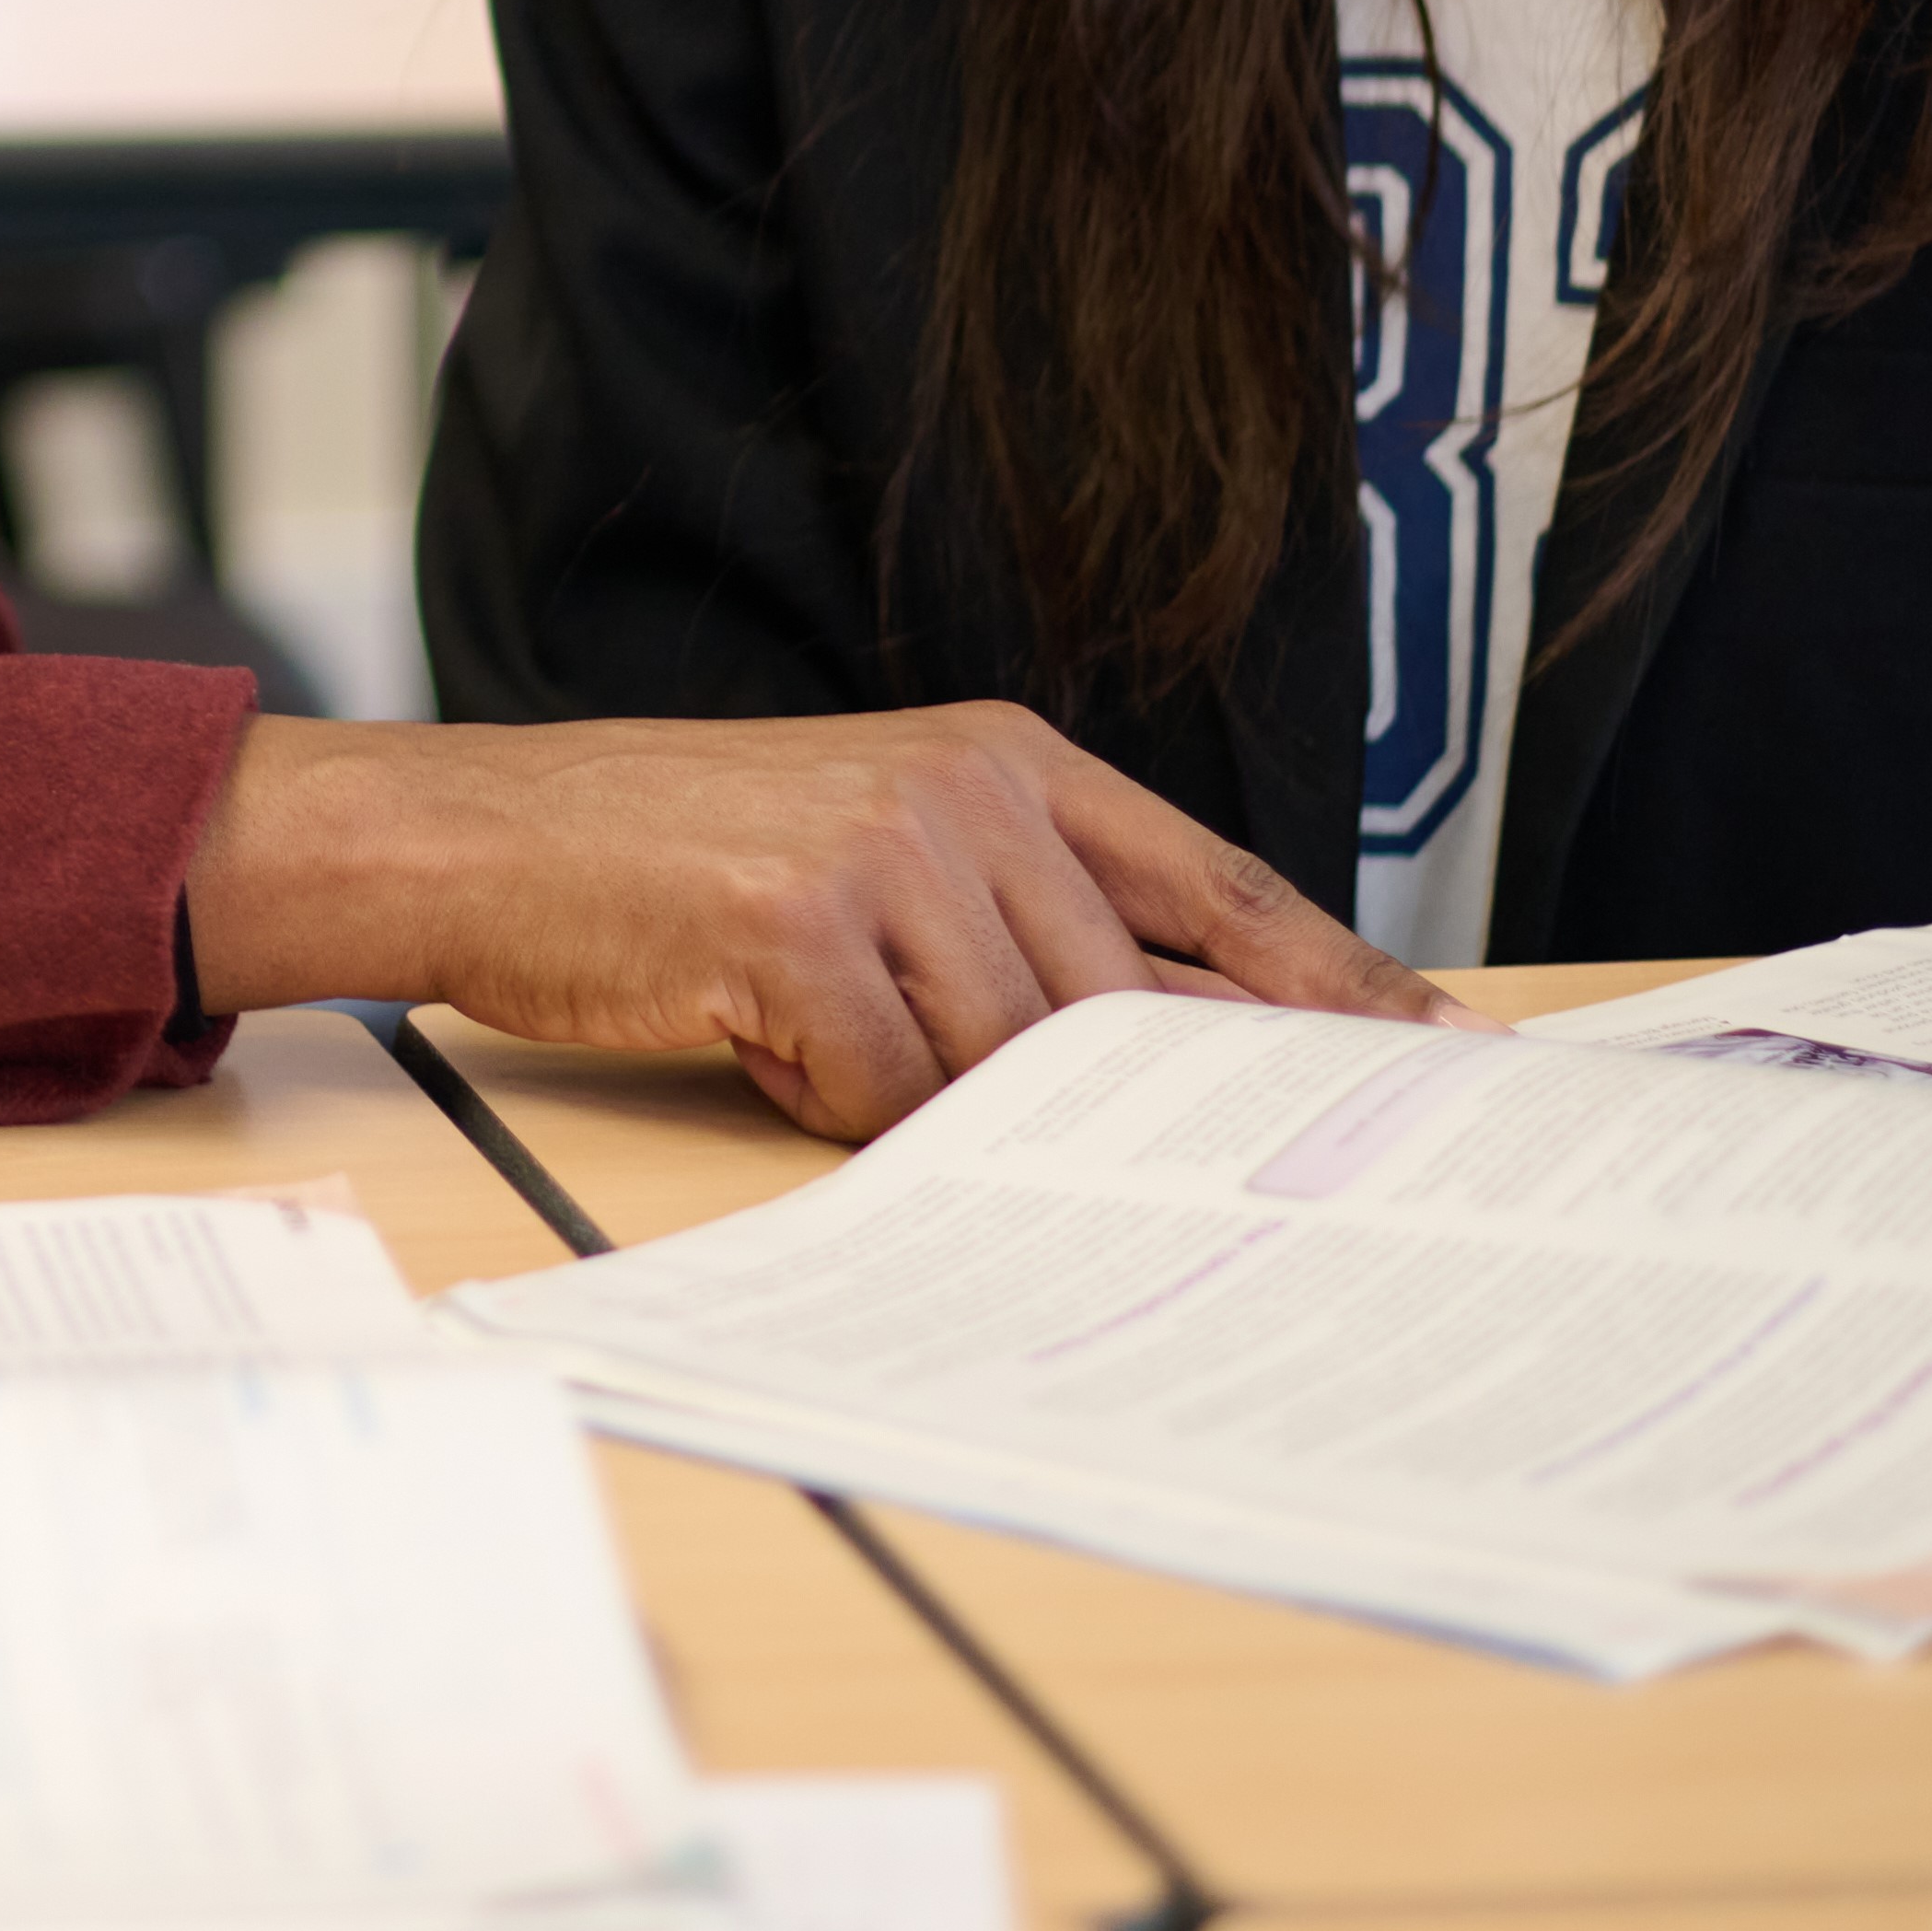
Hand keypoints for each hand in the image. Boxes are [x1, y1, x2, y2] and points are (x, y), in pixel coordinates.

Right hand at [181, 704, 1459, 1138]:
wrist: (484, 836)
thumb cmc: (670, 857)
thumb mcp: (873, 842)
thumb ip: (1023, 919)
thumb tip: (1182, 1049)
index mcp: (1002, 757)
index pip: (1221, 884)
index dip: (1337, 983)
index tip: (1447, 1055)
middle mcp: (966, 789)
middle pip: (1122, 1005)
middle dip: (1111, 1099)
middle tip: (1147, 1172)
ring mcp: (888, 851)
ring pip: (1007, 1064)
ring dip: (925, 1097)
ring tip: (817, 1040)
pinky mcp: (802, 927)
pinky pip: (891, 1093)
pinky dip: (837, 1104)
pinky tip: (762, 1040)